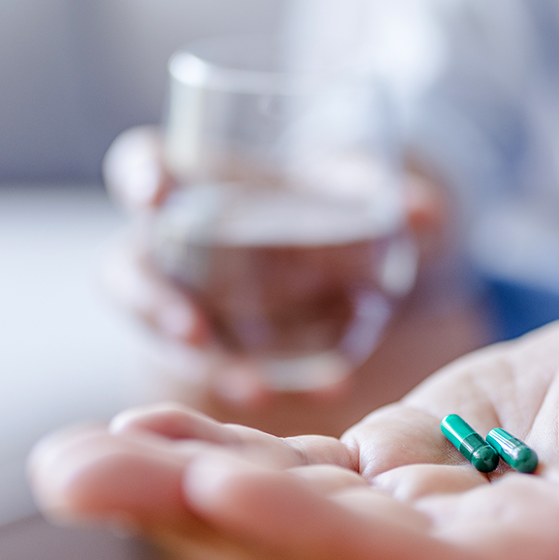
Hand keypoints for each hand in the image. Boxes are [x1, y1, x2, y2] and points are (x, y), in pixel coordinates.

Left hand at [29, 293, 558, 559]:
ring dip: (177, 483)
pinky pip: (296, 468)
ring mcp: (417, 520)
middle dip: (195, 512)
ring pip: (286, 508)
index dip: (320, 535)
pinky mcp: (393, 472)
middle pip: (317, 549)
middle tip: (73, 478)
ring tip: (73, 462)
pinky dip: (221, 450)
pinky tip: (143, 432)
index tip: (220, 494)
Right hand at [101, 126, 461, 408]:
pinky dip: (267, 384)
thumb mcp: (355, 189)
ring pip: (166, 336)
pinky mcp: (219, 350)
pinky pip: (225, 370)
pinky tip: (329, 393)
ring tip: (256, 392)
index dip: (140, 178)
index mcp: (194, 182)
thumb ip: (380, 193)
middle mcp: (175, 246)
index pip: (141, 166)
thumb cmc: (327, 202)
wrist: (346, 256)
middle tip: (194, 332)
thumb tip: (427, 211)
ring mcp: (190, 302)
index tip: (156, 196)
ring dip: (207, 364)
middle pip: (131, 269)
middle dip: (153, 303)